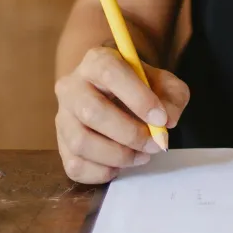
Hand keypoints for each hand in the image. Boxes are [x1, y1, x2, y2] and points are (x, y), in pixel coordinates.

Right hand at [54, 46, 190, 183]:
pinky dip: (103, 171)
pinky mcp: (61, 145)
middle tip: (155, 144)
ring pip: (81, 142)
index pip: (109, 72)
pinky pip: (75, 165)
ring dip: (118, 156)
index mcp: (97, 61)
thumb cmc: (141, 88)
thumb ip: (172, 97)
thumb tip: (168, 121)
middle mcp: (71, 86)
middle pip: (91, 111)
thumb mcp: (164, 84)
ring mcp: (62, 117)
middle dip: (129, 134)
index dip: (137, 97)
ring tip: (141, 155)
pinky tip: (121, 165)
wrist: (115, 97)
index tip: (161, 118)